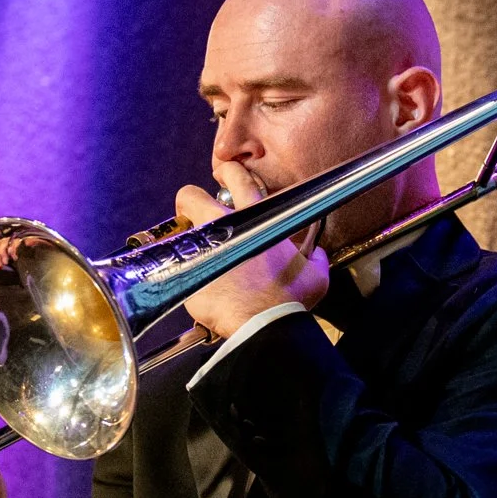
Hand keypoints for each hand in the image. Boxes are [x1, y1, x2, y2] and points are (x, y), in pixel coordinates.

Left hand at [177, 162, 328, 339]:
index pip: (237, 178)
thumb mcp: (314, 273)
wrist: (265, 325)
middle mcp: (222, 229)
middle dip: (190, 202)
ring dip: (187, 240)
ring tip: (196, 254)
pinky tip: (201, 288)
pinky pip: (181, 271)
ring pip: (179, 231)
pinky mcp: (186, 277)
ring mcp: (200, 251)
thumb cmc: (289, 298)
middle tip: (196, 215)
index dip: (229, 172)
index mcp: (254, 221)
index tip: (226, 176)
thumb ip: (314, 257)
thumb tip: (317, 255)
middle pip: (190, 196)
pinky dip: (188, 277)